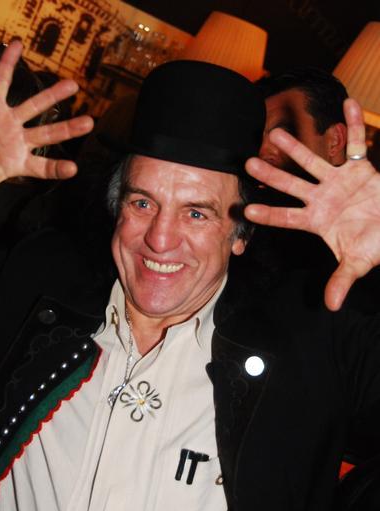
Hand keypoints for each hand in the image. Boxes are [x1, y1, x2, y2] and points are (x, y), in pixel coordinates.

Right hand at [0, 40, 92, 238]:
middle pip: (48, 134)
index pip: (42, 168)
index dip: (56, 168)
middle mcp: (18, 141)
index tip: (73, 169)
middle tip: (90, 122)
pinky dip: (7, 64)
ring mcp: (7, 122)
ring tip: (73, 85)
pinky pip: (1, 82)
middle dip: (69, 129)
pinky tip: (16, 46)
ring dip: (52, 96)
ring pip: (34, 107)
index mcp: (18, 163)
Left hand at [244, 99, 379, 310]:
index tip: (245, 212)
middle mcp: (322, 198)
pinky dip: (353, 125)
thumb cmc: (373, 244)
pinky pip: (355, 143)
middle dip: (271, 175)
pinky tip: (348, 104)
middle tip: (248, 163)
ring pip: (313, 161)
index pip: (286, 218)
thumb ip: (342, 279)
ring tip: (276, 132)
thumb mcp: (358, 262)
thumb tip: (331, 305)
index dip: (268, 215)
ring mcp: (338, 181)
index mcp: (317, 220)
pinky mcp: (359, 169)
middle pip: (291, 185)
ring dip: (296, 148)